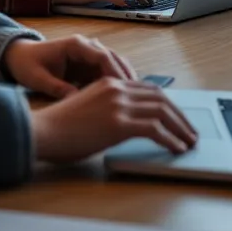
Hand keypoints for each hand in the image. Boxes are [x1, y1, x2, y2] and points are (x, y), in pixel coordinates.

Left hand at [3, 36, 136, 98]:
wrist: (19, 57)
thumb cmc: (27, 65)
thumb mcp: (38, 79)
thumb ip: (56, 88)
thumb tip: (76, 100)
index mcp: (75, 45)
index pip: (102, 56)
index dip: (115, 72)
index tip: (124, 88)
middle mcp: (86, 46)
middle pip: (114, 59)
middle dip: (125, 76)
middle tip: (137, 96)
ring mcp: (89, 55)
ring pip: (114, 65)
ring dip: (124, 80)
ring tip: (135, 99)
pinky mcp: (88, 65)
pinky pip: (107, 73)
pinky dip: (115, 84)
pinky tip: (122, 99)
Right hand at [30, 78, 197, 161]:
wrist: (42, 131)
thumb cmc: (59, 127)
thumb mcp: (88, 109)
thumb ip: (109, 110)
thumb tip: (129, 124)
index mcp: (110, 82)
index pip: (149, 89)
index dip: (168, 104)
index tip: (177, 117)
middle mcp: (117, 88)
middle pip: (160, 98)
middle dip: (179, 115)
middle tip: (190, 130)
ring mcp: (118, 104)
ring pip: (162, 111)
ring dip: (180, 128)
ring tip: (189, 141)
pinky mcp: (118, 123)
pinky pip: (154, 129)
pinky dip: (170, 139)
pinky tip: (177, 148)